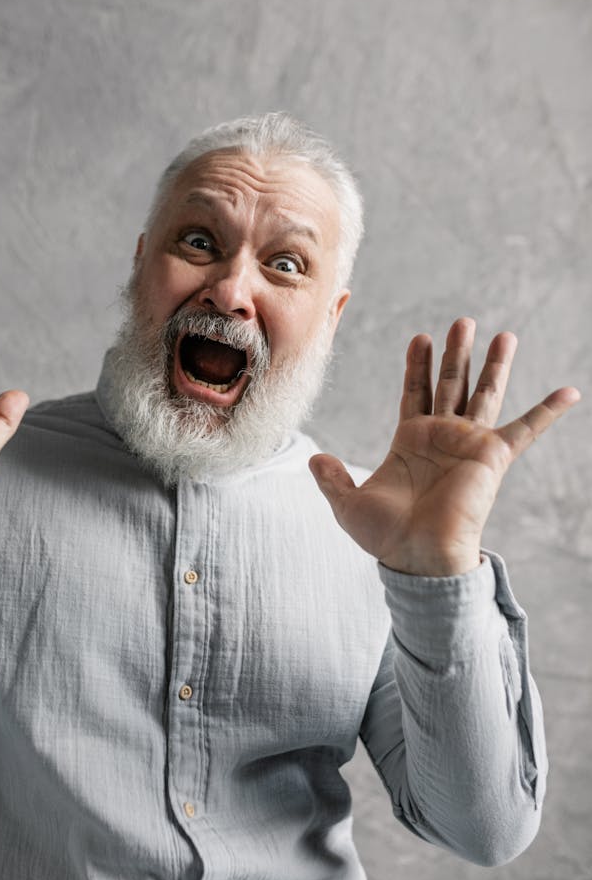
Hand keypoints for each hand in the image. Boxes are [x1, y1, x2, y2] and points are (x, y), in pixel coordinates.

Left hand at [309, 318, 579, 575]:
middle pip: (451, 383)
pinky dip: (548, 411)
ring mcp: (468, 444)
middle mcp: (442, 437)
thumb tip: (312, 459)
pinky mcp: (492, 457)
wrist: (417, 557)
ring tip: (503, 335)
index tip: (420, 338)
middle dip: (456, 352)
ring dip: (494, 365)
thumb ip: (332, 478)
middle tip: (463, 321)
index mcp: (410, 442)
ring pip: (484, 394)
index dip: (417, 365)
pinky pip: (526, 430)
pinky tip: (570, 391)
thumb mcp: (348, 504)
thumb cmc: (387, 537)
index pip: (415, 392)